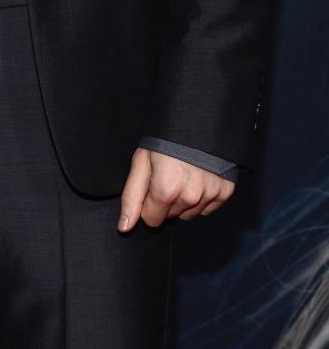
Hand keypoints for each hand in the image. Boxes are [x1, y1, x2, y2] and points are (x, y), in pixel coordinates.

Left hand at [118, 147, 234, 231]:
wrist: (198, 120)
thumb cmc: (165, 140)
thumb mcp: (141, 162)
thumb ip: (131, 197)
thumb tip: (124, 227)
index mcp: (166, 190)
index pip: (151, 220)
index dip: (147, 204)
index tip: (151, 185)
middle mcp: (189, 197)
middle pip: (170, 216)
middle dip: (165, 201)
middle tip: (167, 175)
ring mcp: (209, 194)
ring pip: (189, 214)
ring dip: (183, 201)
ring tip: (183, 175)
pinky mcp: (225, 192)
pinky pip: (207, 209)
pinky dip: (201, 198)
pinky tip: (197, 178)